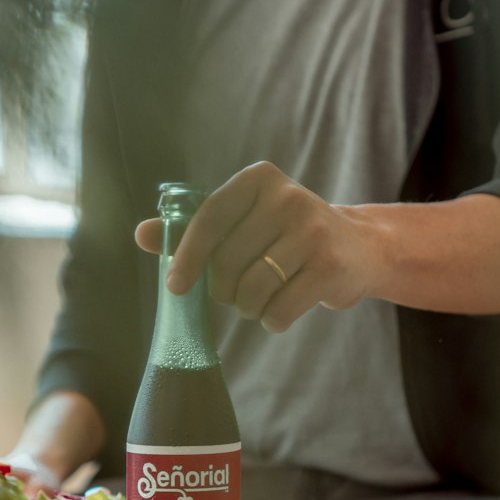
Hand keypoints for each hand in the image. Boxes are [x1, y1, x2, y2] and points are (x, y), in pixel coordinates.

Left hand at [135, 161, 378, 332]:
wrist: (359, 248)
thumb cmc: (285, 236)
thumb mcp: (243, 222)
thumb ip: (193, 228)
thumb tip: (140, 234)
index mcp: (259, 179)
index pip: (210, 218)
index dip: (187, 255)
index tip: (175, 287)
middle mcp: (288, 197)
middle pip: (228, 262)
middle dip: (223, 290)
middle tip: (236, 292)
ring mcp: (313, 231)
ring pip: (252, 290)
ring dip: (247, 308)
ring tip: (259, 300)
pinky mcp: (330, 266)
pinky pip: (279, 310)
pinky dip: (271, 320)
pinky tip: (282, 308)